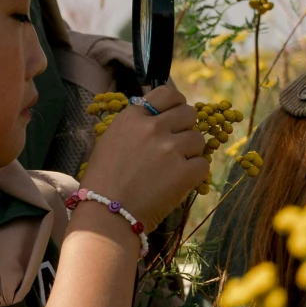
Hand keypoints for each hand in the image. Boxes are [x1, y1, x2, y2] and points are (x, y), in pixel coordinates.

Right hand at [80, 85, 208, 228]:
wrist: (105, 213)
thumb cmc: (102, 181)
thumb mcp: (110, 141)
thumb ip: (135, 126)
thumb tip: (158, 119)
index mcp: (132, 117)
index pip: (167, 94)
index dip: (176, 104)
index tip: (175, 116)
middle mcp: (152, 128)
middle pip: (188, 113)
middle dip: (186, 128)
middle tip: (177, 145)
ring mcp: (170, 149)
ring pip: (198, 139)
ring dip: (190, 152)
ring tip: (174, 168)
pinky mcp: (183, 172)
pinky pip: (203, 164)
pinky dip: (195, 174)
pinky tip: (179, 182)